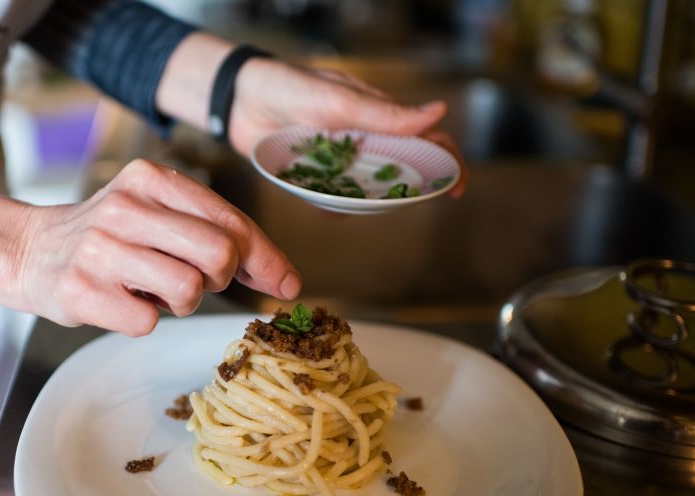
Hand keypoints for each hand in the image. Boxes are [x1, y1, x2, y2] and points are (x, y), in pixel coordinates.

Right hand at [18, 159, 300, 334]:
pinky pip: (148, 322)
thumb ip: (214, 232)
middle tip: (195, 281)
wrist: (30, 251)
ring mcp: (101, 249)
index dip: (266, 258)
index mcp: (151, 179)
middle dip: (220, 279)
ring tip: (154, 291)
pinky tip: (123, 302)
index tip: (286, 284)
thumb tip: (281, 277)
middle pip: (218, 254)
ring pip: (188, 290)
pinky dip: (144, 320)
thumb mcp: (157, 213)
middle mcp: (126, 207)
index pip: (231, 220)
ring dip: (182, 303)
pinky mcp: (82, 291)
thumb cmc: (110, 237)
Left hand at [229, 60, 466, 197]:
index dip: (447, 161)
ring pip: (370, 191)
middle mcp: (364, 141)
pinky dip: (335, 209)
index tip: (455, 187)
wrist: (239, 100)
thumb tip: (438, 113)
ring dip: (372, 204)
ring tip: (364, 208)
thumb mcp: (339, 100)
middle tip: (410, 206)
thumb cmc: (289, 87)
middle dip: (413, 191)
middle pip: (402, 170)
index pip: (426, 138)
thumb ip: (385, 113)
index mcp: (378, 117)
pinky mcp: (316, 177)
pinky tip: (328, 210)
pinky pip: (334, 201)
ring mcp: (341, 161)